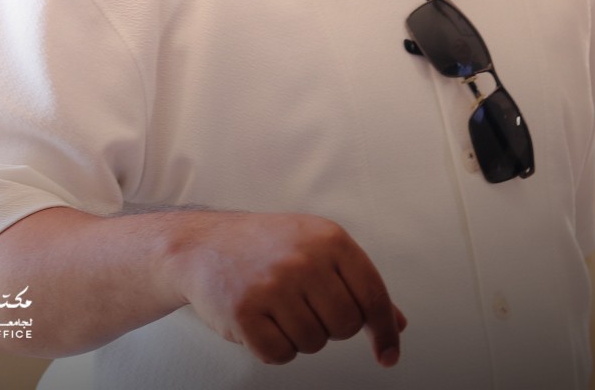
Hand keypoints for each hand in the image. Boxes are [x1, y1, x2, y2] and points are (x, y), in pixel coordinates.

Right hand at [162, 211, 406, 367]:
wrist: (199, 245)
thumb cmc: (262, 247)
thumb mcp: (314, 247)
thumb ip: (356, 284)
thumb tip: (396, 324)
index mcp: (328, 238)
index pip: (373, 296)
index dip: (383, 332)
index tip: (387, 355)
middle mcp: (303, 258)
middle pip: (344, 326)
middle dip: (327, 327)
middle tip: (301, 306)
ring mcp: (272, 284)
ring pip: (313, 343)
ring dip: (296, 336)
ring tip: (274, 307)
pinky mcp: (244, 311)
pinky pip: (280, 354)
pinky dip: (271, 347)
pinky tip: (257, 319)